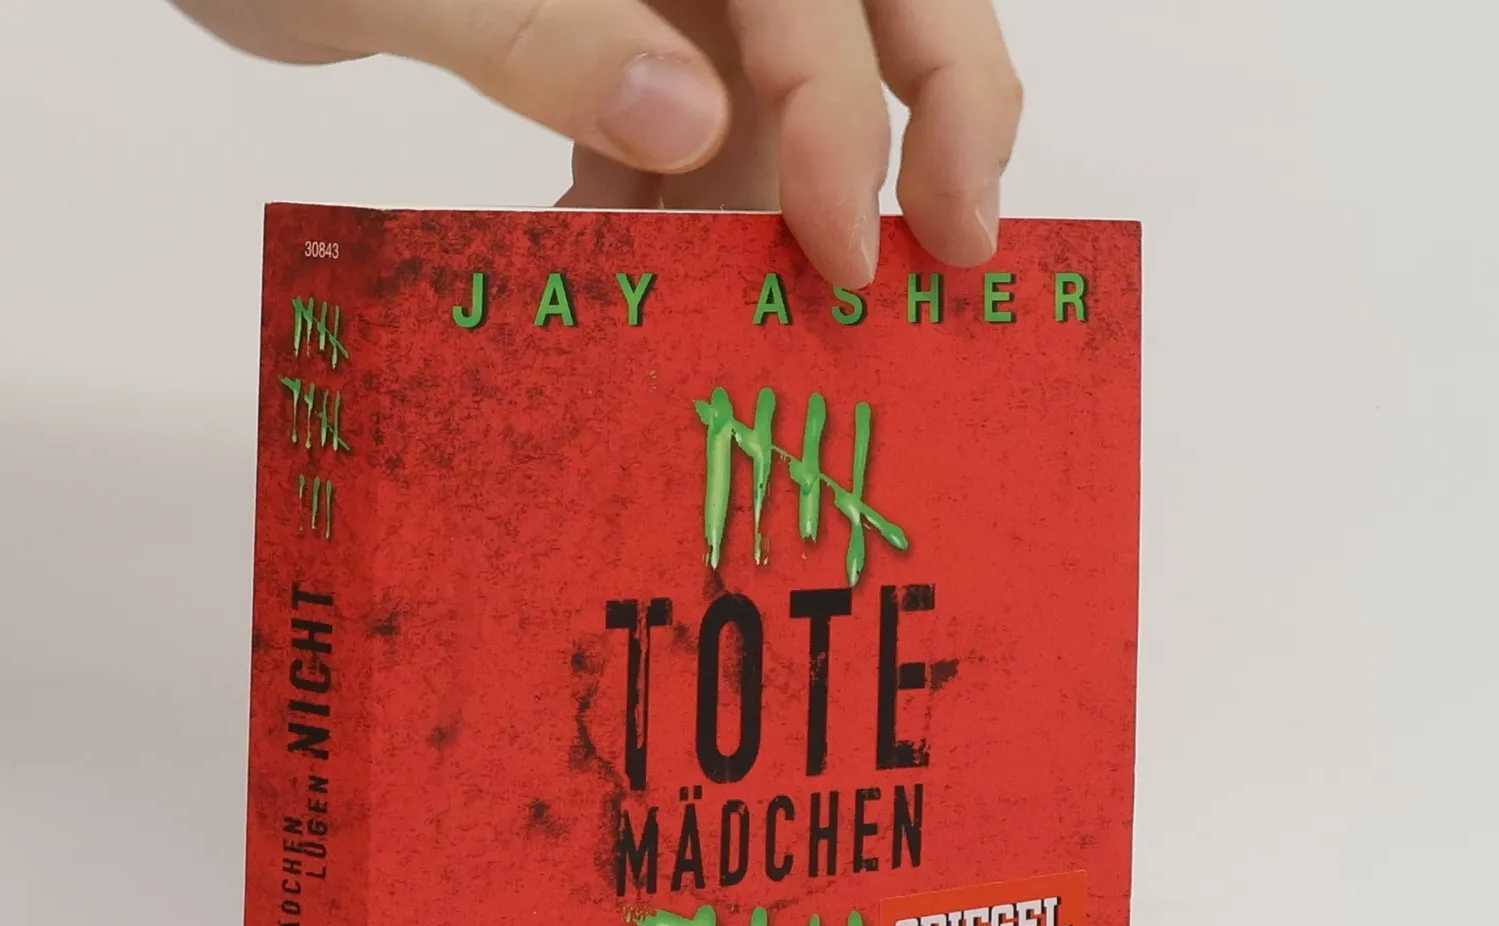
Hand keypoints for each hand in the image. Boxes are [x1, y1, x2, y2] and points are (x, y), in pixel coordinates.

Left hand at [170, 0, 1023, 287]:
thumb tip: (689, 124)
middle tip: (959, 268)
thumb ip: (538, 26)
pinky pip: (688, 123)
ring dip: (768, 211)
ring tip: (717, 322)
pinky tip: (610, 269)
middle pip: (875, 9)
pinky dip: (670, 208)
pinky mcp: (610, 26)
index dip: (854, 125)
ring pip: (784, 89)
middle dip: (929, 131)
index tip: (847, 262)